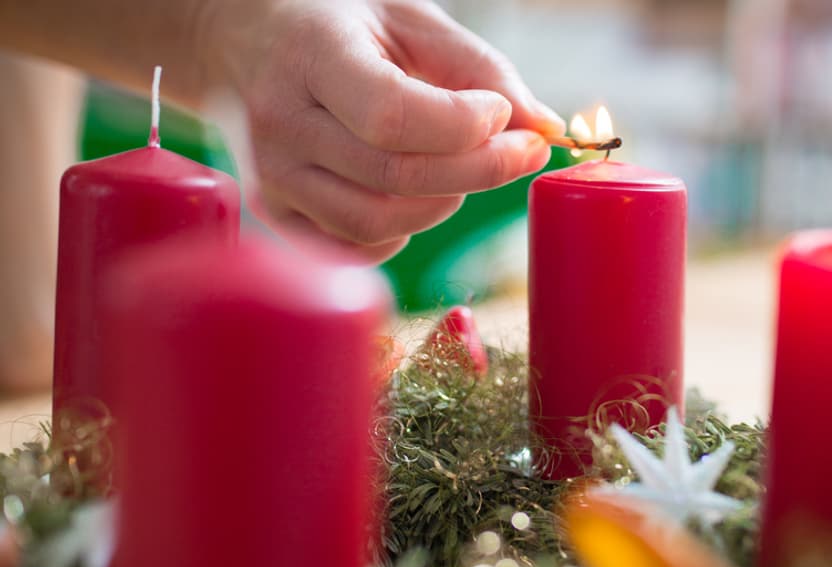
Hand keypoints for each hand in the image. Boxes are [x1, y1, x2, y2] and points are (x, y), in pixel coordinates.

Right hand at [209, 0, 563, 261]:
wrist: (253, 44)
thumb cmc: (346, 30)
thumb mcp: (414, 22)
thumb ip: (483, 70)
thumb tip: (546, 129)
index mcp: (312, 55)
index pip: (391, 116)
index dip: (464, 128)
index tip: (504, 114)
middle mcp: (281, 121)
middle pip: (396, 177)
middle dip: (478, 171)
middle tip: (520, 149)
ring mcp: (274, 176)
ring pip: (379, 223)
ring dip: (444, 202)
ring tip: (458, 166)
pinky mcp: (279, 213)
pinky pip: (359, 247)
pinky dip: (404, 229)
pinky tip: (412, 192)